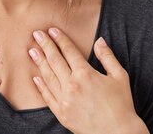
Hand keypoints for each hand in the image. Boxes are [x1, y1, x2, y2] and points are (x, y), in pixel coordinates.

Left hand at [29, 28, 148, 133]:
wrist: (118, 133)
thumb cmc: (121, 104)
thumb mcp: (120, 76)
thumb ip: (107, 57)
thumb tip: (99, 40)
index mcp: (85, 74)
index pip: (69, 51)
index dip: (60, 39)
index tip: (51, 30)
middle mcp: (72, 85)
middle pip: (55, 60)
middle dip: (45, 45)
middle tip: (36, 34)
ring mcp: (64, 100)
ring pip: (48, 76)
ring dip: (39, 62)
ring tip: (31, 51)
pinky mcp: (61, 114)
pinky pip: (47, 97)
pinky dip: (40, 86)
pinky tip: (35, 77)